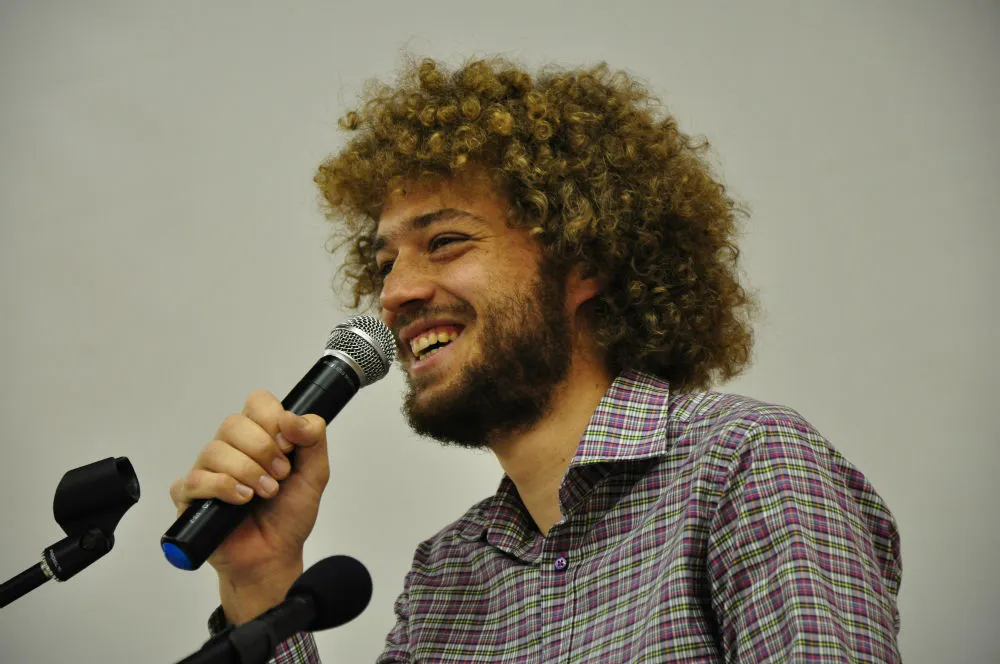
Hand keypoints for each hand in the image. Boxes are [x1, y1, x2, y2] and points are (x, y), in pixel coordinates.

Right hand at [169, 390, 329, 621]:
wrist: (274, 557)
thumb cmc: (289, 516)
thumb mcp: (315, 474)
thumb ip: (313, 439)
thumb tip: (293, 417)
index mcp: (258, 436)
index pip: (257, 403)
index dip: (273, 420)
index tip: (289, 446)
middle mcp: (230, 449)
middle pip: (233, 423)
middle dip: (262, 449)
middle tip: (280, 476)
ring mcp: (207, 471)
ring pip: (215, 450)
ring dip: (247, 472)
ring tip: (265, 494)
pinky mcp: (190, 496)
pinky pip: (196, 479)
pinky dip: (223, 488)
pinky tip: (241, 501)